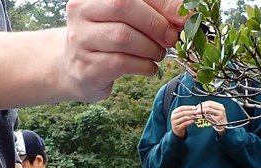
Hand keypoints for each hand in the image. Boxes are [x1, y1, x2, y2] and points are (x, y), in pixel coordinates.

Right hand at [63, 0, 185, 100]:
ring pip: (122, 37)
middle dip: (154, 23)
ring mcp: (80, 39)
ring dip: (150, 47)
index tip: (182, 17)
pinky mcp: (85, 66)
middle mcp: (80, 11)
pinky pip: (121, 62)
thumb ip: (152, 10)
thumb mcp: (127, 18)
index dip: (161, 3)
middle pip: (122, 6)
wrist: (77, 69)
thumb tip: (183, 13)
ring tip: (158, 53)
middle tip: (170, 38)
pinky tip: (149, 67)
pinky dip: (143, 66)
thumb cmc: (107, 39)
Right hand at [170, 104, 196, 137]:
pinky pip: (185, 124)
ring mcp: (174, 123)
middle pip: (183, 112)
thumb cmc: (181, 122)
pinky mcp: (177, 128)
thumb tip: (195, 109)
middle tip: (196, 112)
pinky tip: (193, 120)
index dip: (188, 107)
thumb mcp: (182, 116)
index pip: (181, 108)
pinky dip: (190, 122)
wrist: (177, 132)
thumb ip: (186, 112)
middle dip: (190, 112)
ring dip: (191, 116)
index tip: (194, 107)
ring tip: (195, 116)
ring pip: (184, 118)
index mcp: (174, 112)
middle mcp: (173, 117)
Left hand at [197, 101, 227, 133]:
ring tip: (197, 113)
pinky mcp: (219, 118)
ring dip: (201, 110)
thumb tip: (199, 108)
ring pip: (209, 109)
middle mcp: (221, 108)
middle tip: (196, 110)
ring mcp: (220, 113)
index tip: (197, 107)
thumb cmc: (217, 121)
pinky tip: (200, 117)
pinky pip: (209, 116)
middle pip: (209, 105)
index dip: (202, 104)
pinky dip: (203, 116)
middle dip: (201, 107)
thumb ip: (208, 110)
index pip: (210, 102)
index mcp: (219, 106)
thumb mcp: (213, 114)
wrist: (223, 128)